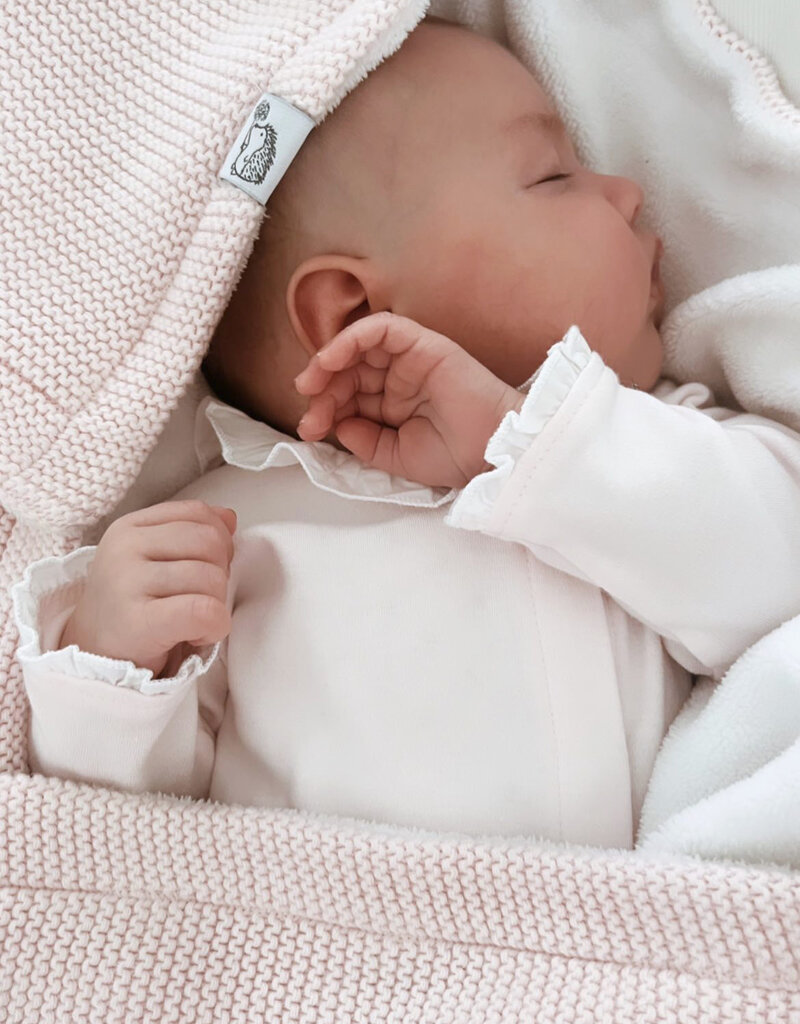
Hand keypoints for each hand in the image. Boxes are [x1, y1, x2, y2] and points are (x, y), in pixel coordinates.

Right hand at [59, 500, 236, 677]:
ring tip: (194, 620)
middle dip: (221, 571)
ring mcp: (127, 583)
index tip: (207, 566)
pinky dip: (215, 626)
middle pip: (209, 542)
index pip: (196, 513)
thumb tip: (228, 518)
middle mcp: (124, 549)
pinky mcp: (137, 622)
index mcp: (129, 528)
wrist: (94, 655)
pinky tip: (198, 635)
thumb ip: (191, 532)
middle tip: (202, 597)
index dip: (219, 539)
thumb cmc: (133, 605)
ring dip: (217, 603)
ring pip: (210, 578)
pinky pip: (203, 611)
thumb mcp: (155, 559)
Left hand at [294, 312, 523, 488]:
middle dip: (322, 389)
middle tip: (310, 415)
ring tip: (311, 383)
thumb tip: (337, 425)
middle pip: (348, 370)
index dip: (324, 407)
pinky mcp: (422, 344)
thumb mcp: (395, 456)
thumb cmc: (453, 457)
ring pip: (359, 346)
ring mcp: (410, 359)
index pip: (348, 395)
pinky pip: (381, 328)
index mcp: (392, 403)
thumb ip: (364, 441)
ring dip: (329, 361)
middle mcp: (398, 378)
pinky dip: (351, 337)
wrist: (490, 454)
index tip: (310, 430)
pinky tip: (331, 359)